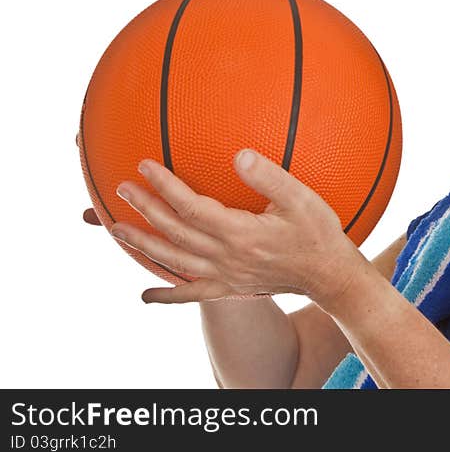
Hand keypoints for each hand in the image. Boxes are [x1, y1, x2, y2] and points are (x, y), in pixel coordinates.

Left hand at [108, 149, 365, 304]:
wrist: (330, 276)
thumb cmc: (319, 233)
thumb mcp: (302, 199)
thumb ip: (270, 177)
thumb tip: (239, 154)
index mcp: (240, 233)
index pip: (191, 207)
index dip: (165, 186)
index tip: (144, 165)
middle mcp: (226, 257)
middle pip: (175, 233)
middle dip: (145, 209)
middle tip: (122, 189)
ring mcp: (225, 276)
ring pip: (174, 262)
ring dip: (143, 245)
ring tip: (116, 229)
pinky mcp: (230, 289)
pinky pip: (192, 295)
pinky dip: (167, 296)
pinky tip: (146, 297)